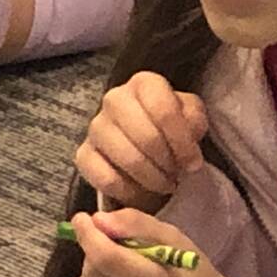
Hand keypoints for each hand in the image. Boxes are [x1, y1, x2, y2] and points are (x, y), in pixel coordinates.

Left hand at [65, 210, 252, 276]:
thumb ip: (138, 224)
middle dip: (93, 253)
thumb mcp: (176, 239)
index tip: (81, 219)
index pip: (110, 261)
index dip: (89, 236)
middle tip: (109, 248)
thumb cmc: (190, 274)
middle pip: (92, 276)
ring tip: (112, 275)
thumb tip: (97, 221)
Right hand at [73, 72, 207, 211]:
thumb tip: (188, 151)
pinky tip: (142, 193)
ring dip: (152, 178)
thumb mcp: (190, 116)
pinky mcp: (83, 155)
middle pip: (146, 136)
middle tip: (178, 175)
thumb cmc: (169, 126)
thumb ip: (193, 122)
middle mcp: (115, 99)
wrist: (142, 140)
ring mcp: (96, 126)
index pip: (164, 110)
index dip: (182, 142)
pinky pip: (106, 179)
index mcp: (144, 83)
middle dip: (168, 162)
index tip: (193, 163)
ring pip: (128, 158)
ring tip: (165, 184)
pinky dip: (129, 192)